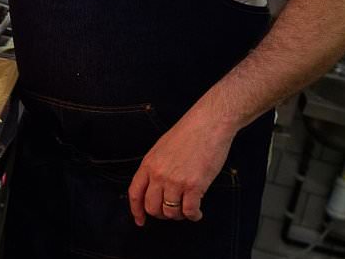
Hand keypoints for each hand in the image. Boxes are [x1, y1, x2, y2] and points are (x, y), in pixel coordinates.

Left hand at [127, 109, 235, 224]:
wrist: (208, 124)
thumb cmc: (188, 133)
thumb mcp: (162, 148)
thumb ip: (156, 167)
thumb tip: (156, 187)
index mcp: (149, 164)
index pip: (135, 193)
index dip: (136, 210)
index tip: (140, 221)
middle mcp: (159, 175)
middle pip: (152, 207)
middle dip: (161, 215)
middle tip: (171, 212)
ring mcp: (175, 181)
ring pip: (170, 212)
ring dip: (179, 216)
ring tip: (187, 210)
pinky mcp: (194, 186)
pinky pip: (189, 211)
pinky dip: (193, 216)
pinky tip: (197, 213)